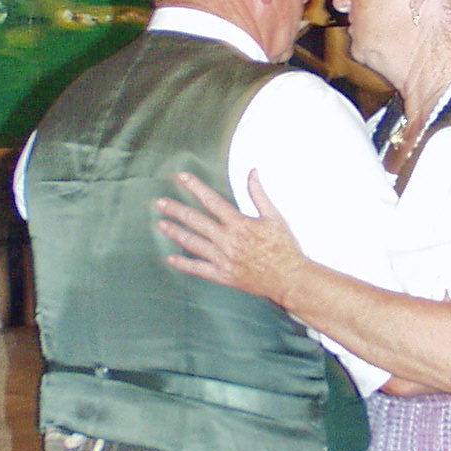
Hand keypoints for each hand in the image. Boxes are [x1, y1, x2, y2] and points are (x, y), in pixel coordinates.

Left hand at [155, 169, 304, 303]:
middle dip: (177, 210)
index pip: (212, 201)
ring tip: (161, 224)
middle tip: (160, 202)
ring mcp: (224, 259)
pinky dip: (185, 264)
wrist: (289, 278)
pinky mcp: (224, 276)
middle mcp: (228, 241)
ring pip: (194, 243)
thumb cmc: (285, 247)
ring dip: (176, 233)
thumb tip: (252, 172)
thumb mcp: (275, 217)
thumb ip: (259, 194)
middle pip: (196, 221)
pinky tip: (171, 258)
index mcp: (239, 224)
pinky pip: (200, 270)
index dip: (195, 187)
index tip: (182, 178)